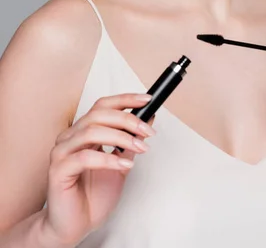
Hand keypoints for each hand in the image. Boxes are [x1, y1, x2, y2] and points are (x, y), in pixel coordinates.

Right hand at [41, 93, 155, 246]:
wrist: (76, 226)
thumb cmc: (93, 196)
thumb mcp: (121, 163)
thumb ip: (131, 142)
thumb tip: (148, 119)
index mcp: (83, 131)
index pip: (103, 106)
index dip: (125, 99)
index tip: (147, 99)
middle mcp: (70, 137)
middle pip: (98, 114)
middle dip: (127, 120)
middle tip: (148, 130)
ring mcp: (62, 152)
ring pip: (91, 131)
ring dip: (121, 137)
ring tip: (140, 148)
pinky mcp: (58, 170)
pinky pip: (85, 157)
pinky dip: (109, 158)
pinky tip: (125, 164)